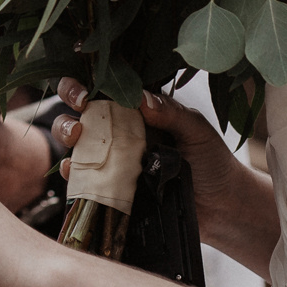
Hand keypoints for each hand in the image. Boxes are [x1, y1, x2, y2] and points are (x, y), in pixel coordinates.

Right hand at [56, 79, 275, 266]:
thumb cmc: (213, 162)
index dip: (90, 78)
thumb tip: (140, 99)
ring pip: (75, 139)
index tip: (89, 86)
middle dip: (71, 97)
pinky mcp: (110, 188)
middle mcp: (121, 130)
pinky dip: (72, 172)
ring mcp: (113, 159)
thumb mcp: (197, 130)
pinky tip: (75, 169)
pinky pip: (81, 177)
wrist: (221, 208)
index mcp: (140, 110)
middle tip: (81, 104)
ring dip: (66, 132)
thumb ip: (171, 112)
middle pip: (82, 106)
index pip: (109, 85)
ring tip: (77, 136)